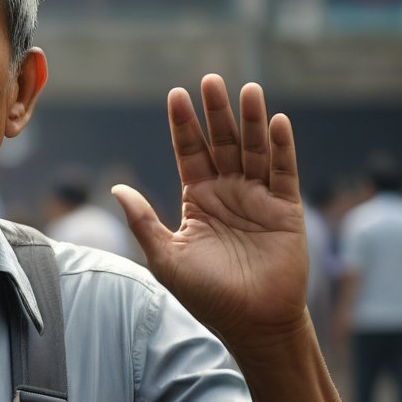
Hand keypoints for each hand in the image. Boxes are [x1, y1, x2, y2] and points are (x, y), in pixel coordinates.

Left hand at [112, 75, 308, 346]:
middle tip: (210, 80)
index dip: (184, 125)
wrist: (249, 322)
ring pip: (254, 150)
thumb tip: (117, 188)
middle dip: (216, 112)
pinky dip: (281, 147)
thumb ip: (143, 220)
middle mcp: (228, 192)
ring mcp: (258, 198)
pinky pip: (284, 172)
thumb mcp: (165, 256)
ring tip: (248, 90)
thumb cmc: (206, 294)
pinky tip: (276, 122)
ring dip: (252, 121)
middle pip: (222, 143)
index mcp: (198, 199)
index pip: (189, 152)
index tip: (176, 94)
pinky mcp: (285, 209)